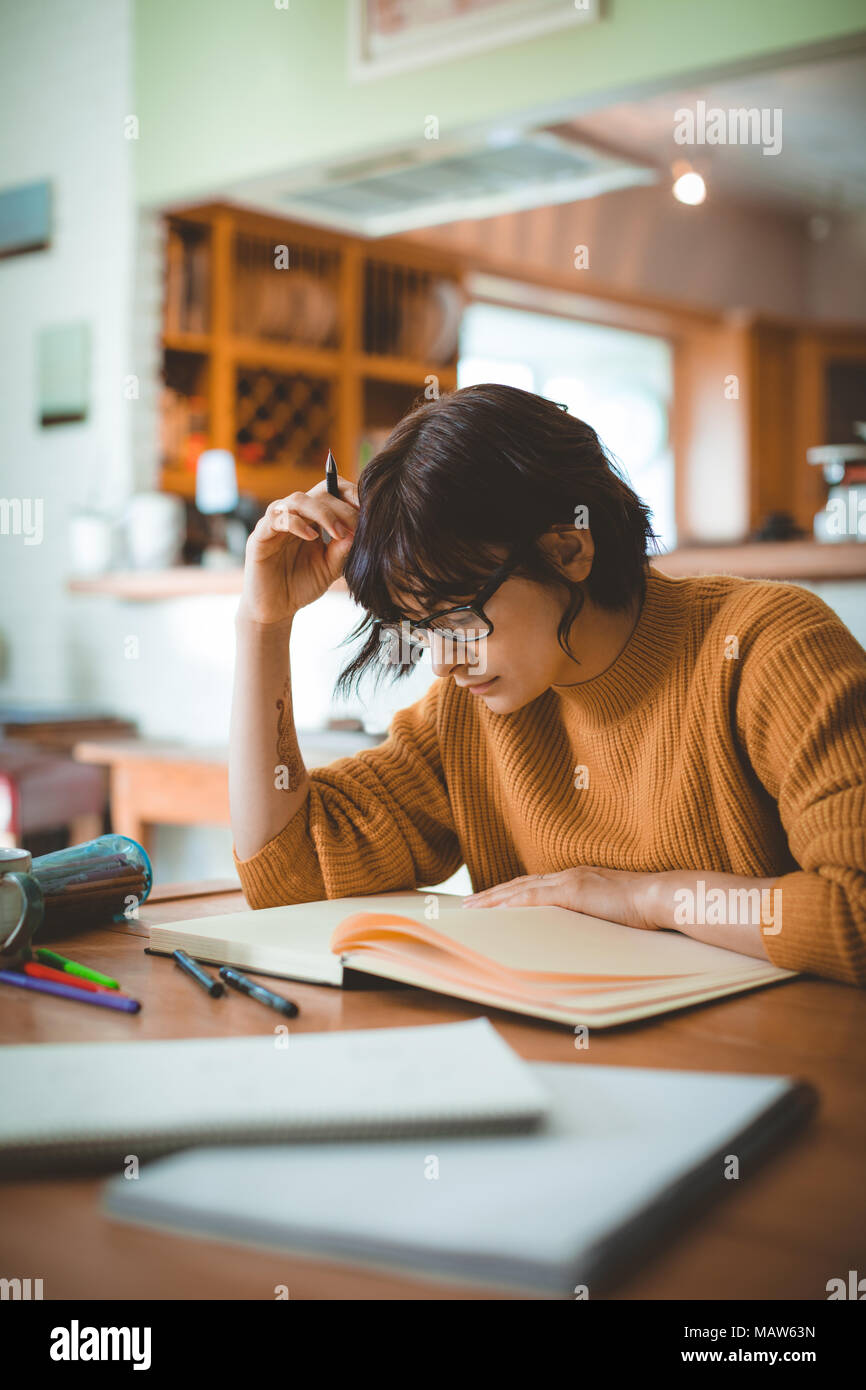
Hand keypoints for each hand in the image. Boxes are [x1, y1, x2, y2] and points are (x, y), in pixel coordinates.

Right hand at [238, 477, 359, 625]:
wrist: (276, 609)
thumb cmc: (302, 586)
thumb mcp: (330, 568)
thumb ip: (343, 550)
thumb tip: (360, 532)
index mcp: (313, 519)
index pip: (332, 492)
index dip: (350, 495)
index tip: (368, 511)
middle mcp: (295, 516)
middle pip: (319, 492)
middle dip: (342, 507)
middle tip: (356, 525)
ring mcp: (276, 523)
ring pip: (298, 500)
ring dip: (322, 512)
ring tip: (338, 532)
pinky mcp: (260, 536)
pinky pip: (276, 518)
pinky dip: (296, 523)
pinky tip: (312, 537)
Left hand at [462, 866, 658, 930]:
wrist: (661, 897)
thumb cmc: (646, 910)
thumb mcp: (613, 914)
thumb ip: (594, 918)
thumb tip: (584, 934)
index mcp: (578, 879)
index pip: (536, 886)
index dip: (511, 893)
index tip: (492, 900)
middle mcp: (569, 875)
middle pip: (520, 884)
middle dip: (493, 894)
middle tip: (468, 903)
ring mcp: (570, 881)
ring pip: (520, 889)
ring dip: (493, 898)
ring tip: (471, 907)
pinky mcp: (572, 891)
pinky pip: (533, 898)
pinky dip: (510, 903)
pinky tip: (494, 910)